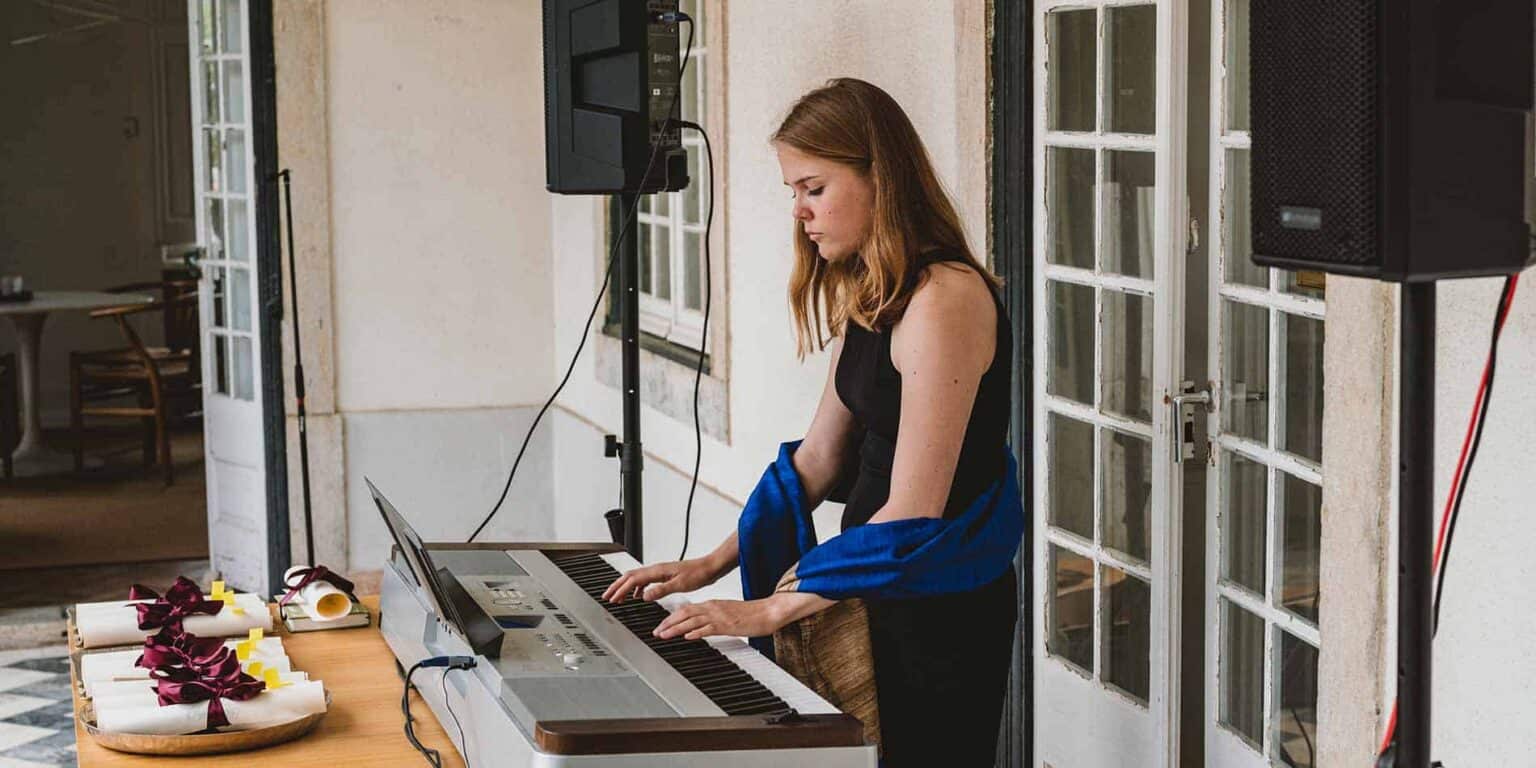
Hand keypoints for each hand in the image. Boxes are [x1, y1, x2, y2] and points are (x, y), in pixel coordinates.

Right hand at [602, 556, 724, 603]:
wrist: (710, 567)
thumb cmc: (698, 574)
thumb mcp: (680, 585)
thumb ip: (660, 590)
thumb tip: (643, 596)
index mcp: (658, 571)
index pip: (632, 580)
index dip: (620, 589)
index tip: (611, 598)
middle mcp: (656, 569)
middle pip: (630, 576)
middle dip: (617, 586)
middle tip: (607, 597)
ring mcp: (660, 571)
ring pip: (636, 578)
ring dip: (625, 587)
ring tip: (619, 598)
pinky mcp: (665, 575)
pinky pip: (645, 580)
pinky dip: (637, 588)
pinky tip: (638, 595)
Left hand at [653, 596, 789, 640]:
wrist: (768, 611)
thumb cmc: (751, 614)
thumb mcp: (728, 613)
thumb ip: (713, 618)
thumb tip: (700, 626)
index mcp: (712, 604)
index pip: (686, 609)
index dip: (671, 617)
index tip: (661, 625)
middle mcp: (713, 608)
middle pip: (684, 613)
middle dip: (667, 623)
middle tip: (656, 632)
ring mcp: (719, 616)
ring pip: (691, 621)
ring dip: (675, 628)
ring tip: (663, 635)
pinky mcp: (727, 625)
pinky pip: (708, 628)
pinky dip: (695, 633)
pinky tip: (687, 637)